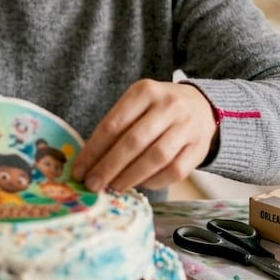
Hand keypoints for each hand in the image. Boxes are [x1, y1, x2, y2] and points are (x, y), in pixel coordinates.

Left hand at [72, 80, 214, 192]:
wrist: (201, 106)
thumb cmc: (158, 110)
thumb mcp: (137, 105)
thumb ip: (116, 128)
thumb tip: (89, 163)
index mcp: (145, 91)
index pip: (113, 124)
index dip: (93, 150)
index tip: (79, 170)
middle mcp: (168, 105)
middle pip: (133, 141)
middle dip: (109, 167)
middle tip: (92, 184)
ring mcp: (186, 126)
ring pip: (155, 157)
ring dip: (130, 177)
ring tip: (113, 187)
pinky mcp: (199, 147)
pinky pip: (174, 170)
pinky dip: (154, 181)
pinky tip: (140, 184)